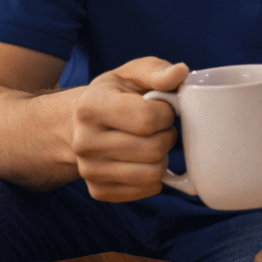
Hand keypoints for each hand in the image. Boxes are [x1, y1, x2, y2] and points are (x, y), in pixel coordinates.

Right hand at [69, 57, 187, 201]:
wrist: (80, 124)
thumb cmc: (114, 95)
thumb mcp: (132, 73)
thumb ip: (157, 70)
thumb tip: (180, 72)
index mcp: (91, 107)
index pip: (148, 119)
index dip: (167, 113)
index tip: (162, 108)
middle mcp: (85, 142)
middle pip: (153, 149)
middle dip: (168, 135)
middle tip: (160, 127)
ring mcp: (89, 170)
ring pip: (152, 173)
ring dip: (164, 157)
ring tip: (153, 142)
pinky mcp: (99, 190)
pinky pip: (146, 190)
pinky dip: (155, 176)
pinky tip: (145, 160)